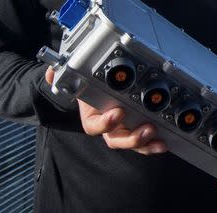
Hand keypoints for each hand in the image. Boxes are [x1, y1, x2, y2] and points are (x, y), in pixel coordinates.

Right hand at [45, 67, 167, 154]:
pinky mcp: (137, 126)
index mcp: (92, 117)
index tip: (117, 113)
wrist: (94, 89)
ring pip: (132, 141)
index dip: (105, 123)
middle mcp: (108, 126)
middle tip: (145, 129)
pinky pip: (144, 139)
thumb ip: (60, 75)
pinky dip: (154, 142)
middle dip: (132, 138)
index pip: (95, 126)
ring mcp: (123, 128)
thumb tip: (51, 72)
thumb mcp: (72, 78)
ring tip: (158, 140)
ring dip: (146, 143)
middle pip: (117, 139)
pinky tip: (164, 142)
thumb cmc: (87, 86)